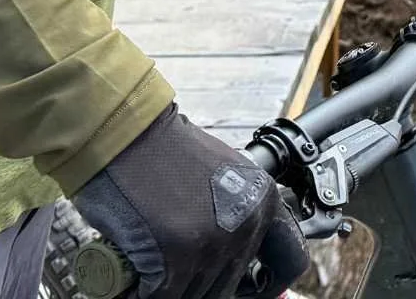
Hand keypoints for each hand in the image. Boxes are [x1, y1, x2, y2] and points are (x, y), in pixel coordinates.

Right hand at [72, 105, 308, 298]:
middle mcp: (245, 223)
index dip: (267, 282)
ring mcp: (212, 243)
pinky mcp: (175, 258)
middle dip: (201, 286)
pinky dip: (142, 294)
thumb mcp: (223, 175)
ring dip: (172, 291)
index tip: (248, 286)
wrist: (126, 133)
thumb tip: (237, 255)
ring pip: (196, 295)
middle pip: (230, 286)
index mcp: (263, 201)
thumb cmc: (163, 152)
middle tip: (177, 274)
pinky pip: (161, 297)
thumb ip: (237, 212)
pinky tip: (134, 284)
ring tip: (153, 272)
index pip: (290, 260)